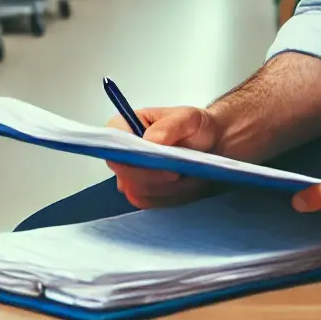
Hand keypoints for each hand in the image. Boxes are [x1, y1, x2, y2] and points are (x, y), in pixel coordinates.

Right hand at [105, 107, 222, 208]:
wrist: (209, 144)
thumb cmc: (194, 126)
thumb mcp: (188, 118)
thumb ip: (169, 126)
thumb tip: (150, 139)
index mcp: (125, 126)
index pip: (111, 142)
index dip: (126, 153)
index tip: (154, 158)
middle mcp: (123, 153)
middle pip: (123, 171)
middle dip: (151, 175)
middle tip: (176, 172)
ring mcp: (130, 175)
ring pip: (136, 190)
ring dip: (163, 187)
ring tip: (184, 175)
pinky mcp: (142, 192)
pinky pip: (147, 201)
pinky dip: (167, 196)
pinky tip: (182, 185)